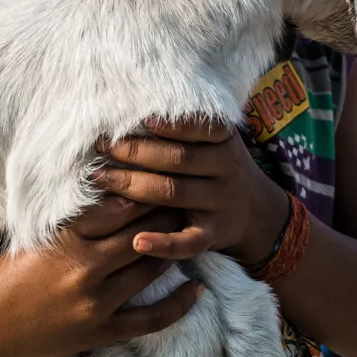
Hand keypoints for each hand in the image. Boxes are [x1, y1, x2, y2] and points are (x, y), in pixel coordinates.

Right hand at [0, 197, 201, 356]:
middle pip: (140, 232)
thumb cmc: (3, 272)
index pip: (119, 205)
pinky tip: (198, 288)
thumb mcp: (32, 233)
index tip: (164, 171)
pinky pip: (149, 320)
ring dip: (173, 247)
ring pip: (149, 269)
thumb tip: (108, 184)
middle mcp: (84, 268)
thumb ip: (70, 215)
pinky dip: (177, 304)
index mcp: (66, 237)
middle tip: (188, 194)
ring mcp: (94, 303)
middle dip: (166, 212)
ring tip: (194, 227)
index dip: (145, 187)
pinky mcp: (99, 333)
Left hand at [93, 118, 288, 267]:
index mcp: (225, 142)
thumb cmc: (220, 167)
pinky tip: (138, 241)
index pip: (197, 128)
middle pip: (178, 159)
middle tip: (101, 146)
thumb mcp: (217, 142)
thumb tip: (135, 113)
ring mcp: (220, 204)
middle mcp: (226, 170)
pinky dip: (163, 244)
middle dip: (135, 151)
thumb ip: (188, 130)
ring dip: (133, 186)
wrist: (256, 211)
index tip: (138, 119)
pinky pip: (188, 242)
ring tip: (100, 178)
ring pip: (174, 193)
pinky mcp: (213, 235)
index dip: (169, 124)